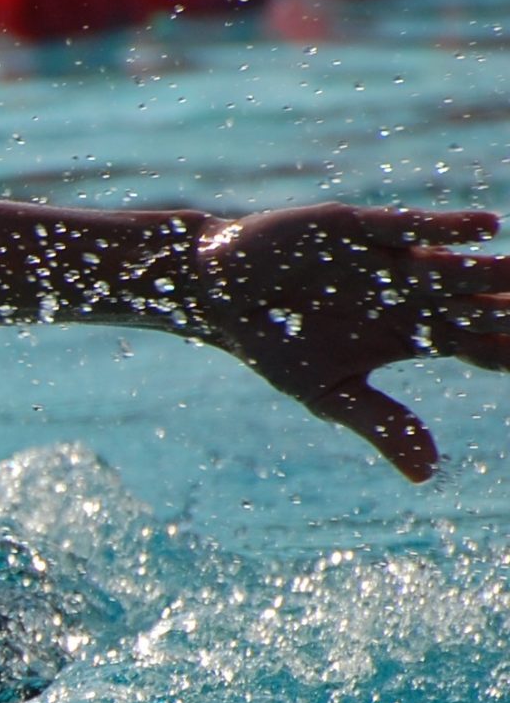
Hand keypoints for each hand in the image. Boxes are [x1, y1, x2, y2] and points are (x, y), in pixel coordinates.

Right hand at [196, 204, 509, 480]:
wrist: (221, 297)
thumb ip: (382, 424)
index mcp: (414, 336)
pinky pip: (411, 227)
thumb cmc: (274, 344)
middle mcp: (415, 295)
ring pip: (454, 268)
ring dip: (490, 273)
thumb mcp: (328, 394)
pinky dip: (446, 227)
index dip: (507, 352)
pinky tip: (486, 229)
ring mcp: (393, 261)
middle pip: (478, 304)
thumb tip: (427, 475)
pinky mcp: (363, 229)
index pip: (478, 346)